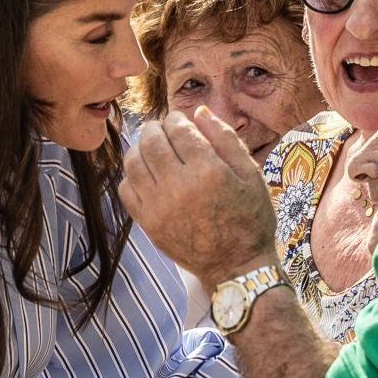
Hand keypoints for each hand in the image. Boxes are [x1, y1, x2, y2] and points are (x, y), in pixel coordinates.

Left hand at [119, 109, 278, 288]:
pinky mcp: (148, 224)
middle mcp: (179, 187)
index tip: (182, 122)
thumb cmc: (250, 218)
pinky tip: (148, 176)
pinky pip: (127, 189)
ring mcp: (159, 207)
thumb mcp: (250, 174)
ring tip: (154, 150)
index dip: (177, 119)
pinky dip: (132, 175)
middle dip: (155, 128)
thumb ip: (225, 138)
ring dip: (140, 148)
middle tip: (164, 130)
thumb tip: (198, 112)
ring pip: (133, 162)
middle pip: (151, 141)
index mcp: (208, 171)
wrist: (237, 266)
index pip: (178, 128)